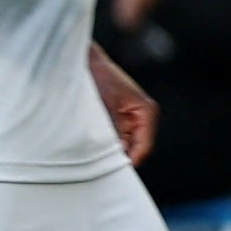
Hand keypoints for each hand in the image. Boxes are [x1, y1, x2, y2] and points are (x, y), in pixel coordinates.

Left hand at [88, 43, 158, 162]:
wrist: (84, 60)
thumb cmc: (98, 76)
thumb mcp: (105, 105)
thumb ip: (115, 130)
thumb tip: (119, 151)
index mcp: (147, 112)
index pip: (144, 147)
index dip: (129, 161)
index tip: (113, 170)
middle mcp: (141, 117)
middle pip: (135, 148)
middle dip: (119, 155)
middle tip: (100, 164)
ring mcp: (129, 118)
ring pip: (123, 144)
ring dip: (110, 148)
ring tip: (94, 151)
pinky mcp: (116, 118)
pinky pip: (114, 137)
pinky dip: (105, 142)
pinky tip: (92, 143)